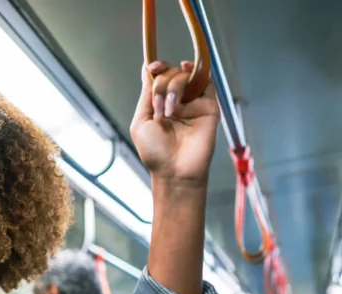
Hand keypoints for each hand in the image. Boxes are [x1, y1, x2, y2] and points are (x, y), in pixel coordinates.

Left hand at [130, 60, 219, 186]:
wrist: (174, 170)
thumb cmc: (155, 152)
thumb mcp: (141, 121)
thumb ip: (146, 95)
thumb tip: (146, 69)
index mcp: (160, 105)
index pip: (160, 78)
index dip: (157, 68)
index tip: (152, 67)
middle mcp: (177, 101)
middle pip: (172, 74)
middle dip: (162, 85)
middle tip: (159, 109)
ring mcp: (193, 103)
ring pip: (186, 75)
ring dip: (174, 85)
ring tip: (170, 111)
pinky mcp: (209, 107)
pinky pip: (207, 82)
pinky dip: (197, 74)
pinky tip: (188, 71)